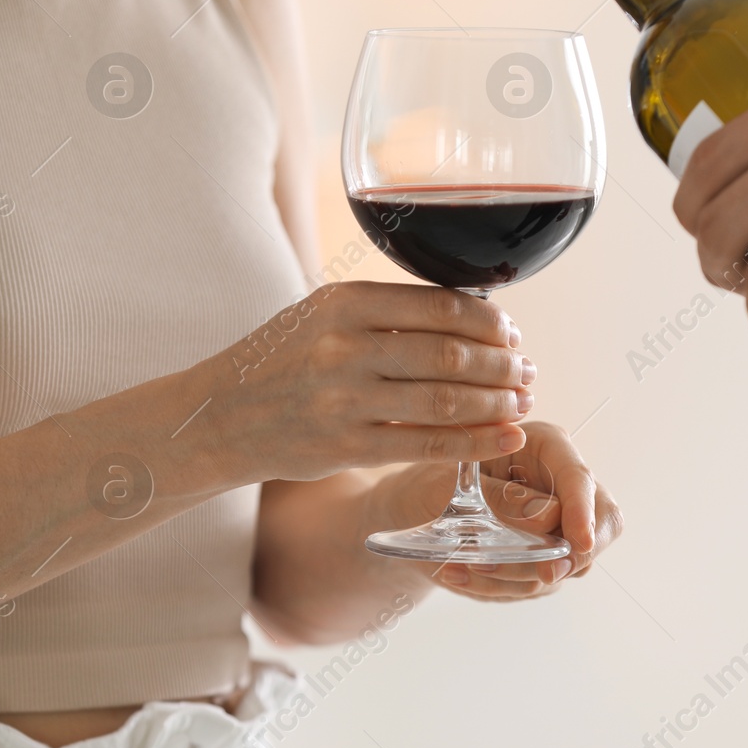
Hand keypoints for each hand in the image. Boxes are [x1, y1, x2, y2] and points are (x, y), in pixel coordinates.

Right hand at [176, 281, 536, 486]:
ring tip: (521, 403)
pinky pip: (426, 445)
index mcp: (344, 302)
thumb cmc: (284, 360)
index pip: (440, 306)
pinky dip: (476, 442)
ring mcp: (344, 400)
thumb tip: (471, 314)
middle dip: (502, 365)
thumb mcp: (323, 315)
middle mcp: (344, 346)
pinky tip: (505, 438)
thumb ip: (385, 311)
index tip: (512, 335)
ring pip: (445, 400)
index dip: (490, 323)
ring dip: (496, 403)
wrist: (221, 415)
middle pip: (450, 354)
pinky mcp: (345, 446)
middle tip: (526, 372)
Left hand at [380, 422, 622, 600]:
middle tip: (544, 573)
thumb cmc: (430, 484)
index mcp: (544, 447)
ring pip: (568, 561)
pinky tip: (459, 573)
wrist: (414, 512)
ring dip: (518, 573)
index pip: (578, 478)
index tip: (578, 542)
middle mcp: (561, 484)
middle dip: (575, 553)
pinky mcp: (546, 557)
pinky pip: (538, 582)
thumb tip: (548, 518)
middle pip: (602, 523)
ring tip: (464, 565)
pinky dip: (500, 585)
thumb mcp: (451, 486)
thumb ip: (500, 499)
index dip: (583, 510)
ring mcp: (560, 524)